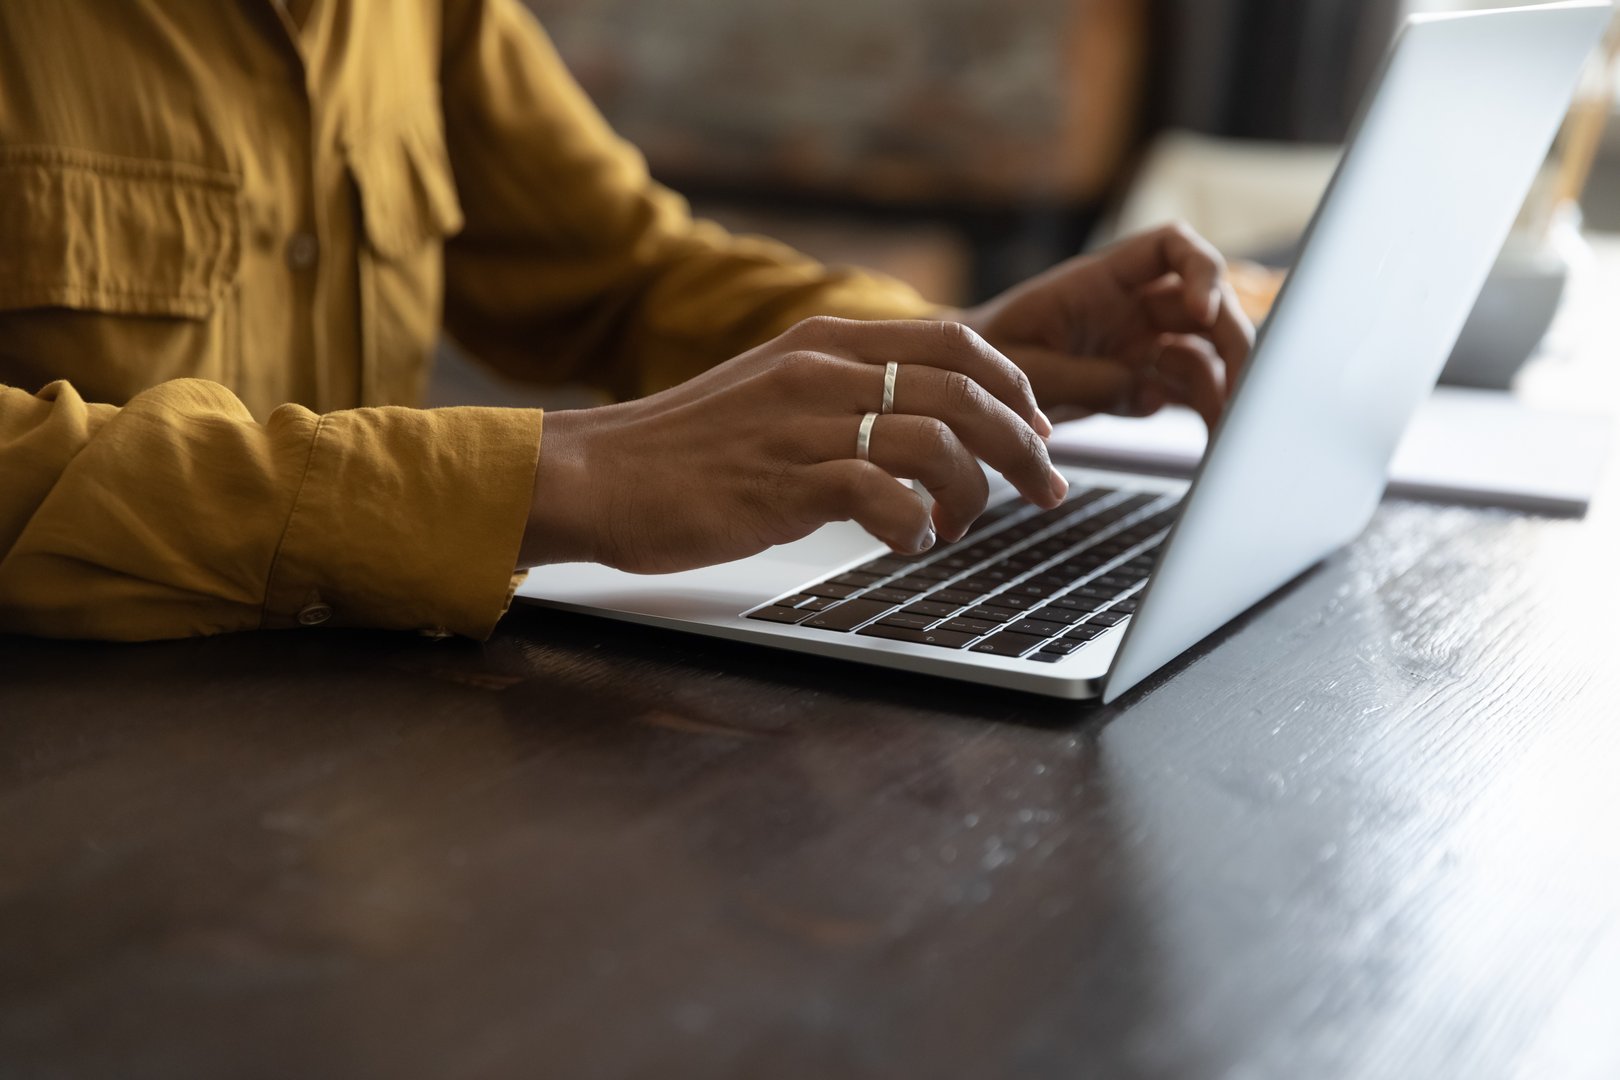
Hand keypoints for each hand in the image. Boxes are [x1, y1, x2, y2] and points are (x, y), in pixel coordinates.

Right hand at [520, 317, 1067, 572]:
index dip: (1014, 385)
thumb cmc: (683, 449)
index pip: (955, 340)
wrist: (595, 475)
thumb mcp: (772, 393)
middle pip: (964, 389)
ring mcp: (802, 426)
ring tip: (964, 527)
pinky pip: (881, 495)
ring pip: (935, 440)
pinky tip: (911, 543)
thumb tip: (920, 419)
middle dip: (1024, 443)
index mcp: (823, 343)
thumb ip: (842, 392)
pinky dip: (915, 524)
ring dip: (974, 492)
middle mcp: (821, 373)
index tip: (1038, 427)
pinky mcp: (782, 485)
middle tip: (1046, 488)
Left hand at [960, 222, 1255, 430]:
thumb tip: (1149, 394)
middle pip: (1206, 305)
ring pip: (1205, 351)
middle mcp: (1130, 307)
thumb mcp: (1027, 368)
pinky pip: (1188, 390)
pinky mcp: (1141, 382)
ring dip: (1225, 384)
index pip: (1170, 248)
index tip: (1203, 308)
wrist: (967, 391)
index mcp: (1100, 282)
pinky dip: (1207, 410)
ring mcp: (1140, 344)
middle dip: (1231, 338)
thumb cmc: (987, 362)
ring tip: (1226, 425)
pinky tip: (1213, 434)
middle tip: (1243, 384)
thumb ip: (1086, 378)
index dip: (1200, 270)